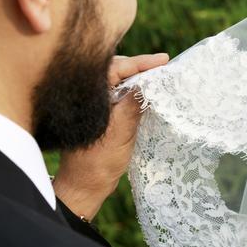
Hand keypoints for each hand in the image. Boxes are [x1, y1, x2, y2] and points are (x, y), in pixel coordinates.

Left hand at [53, 53, 168, 219]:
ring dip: (137, 78)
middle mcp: (89, 96)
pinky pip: (117, 94)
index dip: (141, 63)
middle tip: (162, 65)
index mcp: (89, 96)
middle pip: (116, 70)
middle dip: (139, 66)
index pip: (117, 68)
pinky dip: (132, 91)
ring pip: (117, 82)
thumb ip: (132, 105)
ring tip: (158, 75)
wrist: (84, 186)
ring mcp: (94, 105)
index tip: (163, 59)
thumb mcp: (120, 133)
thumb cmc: (98, 162)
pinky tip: (146, 93)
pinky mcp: (99, 114)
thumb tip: (147, 82)